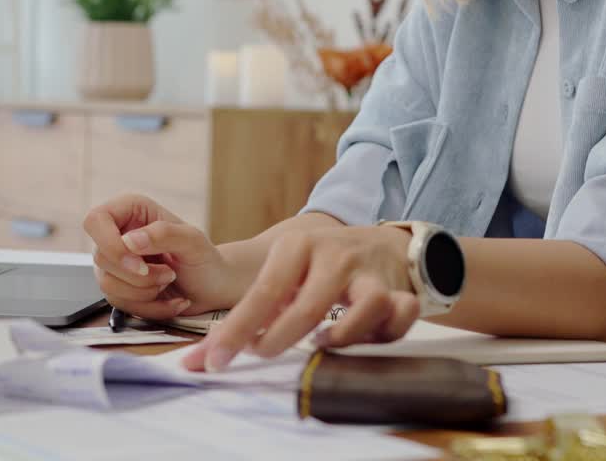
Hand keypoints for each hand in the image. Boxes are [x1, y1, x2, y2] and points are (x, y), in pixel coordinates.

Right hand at [83, 194, 242, 318]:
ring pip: (108, 285)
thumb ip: (163, 234)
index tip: (139, 264)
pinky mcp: (118, 289)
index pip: (95, 221)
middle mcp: (117, 235)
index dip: (110, 245)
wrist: (213, 288)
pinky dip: (150, 307)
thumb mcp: (193, 241)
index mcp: (130, 211)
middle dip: (139, 275)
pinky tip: (169, 299)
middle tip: (169, 273)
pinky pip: (120, 305)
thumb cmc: (205, 259)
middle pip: (101, 258)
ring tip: (169, 281)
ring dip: (146, 292)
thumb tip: (129, 241)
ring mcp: (114, 264)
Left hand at [181, 225, 419, 371]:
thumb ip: (253, 310)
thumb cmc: (321, 267)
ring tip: (320, 344)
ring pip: (366, 307)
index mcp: (296, 248)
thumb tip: (205, 355)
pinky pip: (400, 316)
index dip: (235, 331)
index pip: (261, 293)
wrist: (383, 244)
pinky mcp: (399, 289)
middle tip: (262, 355)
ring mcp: (368, 272)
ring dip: (342, 336)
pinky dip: (385, 334)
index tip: (210, 362)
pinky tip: (364, 341)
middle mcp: (333, 255)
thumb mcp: (287, 274)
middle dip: (278, 340)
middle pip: (307, 306)